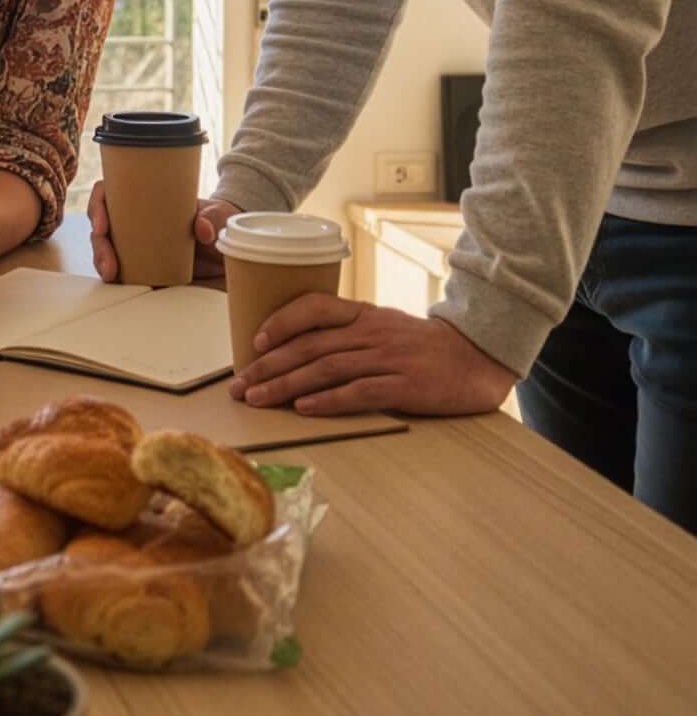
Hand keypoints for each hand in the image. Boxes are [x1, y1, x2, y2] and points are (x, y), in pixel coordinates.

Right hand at [89, 186, 239, 283]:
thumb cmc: (215, 220)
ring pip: (106, 248)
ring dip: (102, 262)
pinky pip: (120, 268)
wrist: (225, 245)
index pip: (108, 193)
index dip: (97, 206)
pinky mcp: (141, 264)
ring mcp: (134, 242)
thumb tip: (203, 230)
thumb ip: (212, 218)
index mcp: (143, 196)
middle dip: (100, 246)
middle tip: (109, 265)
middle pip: (102, 226)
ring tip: (111, 275)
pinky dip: (115, 275)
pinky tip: (118, 283)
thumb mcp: (217, 215)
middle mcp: (133, 218)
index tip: (101, 226)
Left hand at [230, 295, 516, 417]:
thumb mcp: (384, 328)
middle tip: (240, 385)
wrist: (476, 359)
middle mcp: (370, 332)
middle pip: (310, 345)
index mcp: (363, 315)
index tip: (253, 342)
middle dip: (268, 365)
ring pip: (326, 369)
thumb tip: (301, 350)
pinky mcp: (404, 385)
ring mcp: (387, 358)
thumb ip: (348, 333)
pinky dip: (329, 400)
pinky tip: (305, 408)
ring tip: (259, 399)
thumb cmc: (423, 347)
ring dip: (286, 385)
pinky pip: (359, 392)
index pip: (313, 307)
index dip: (280, 322)